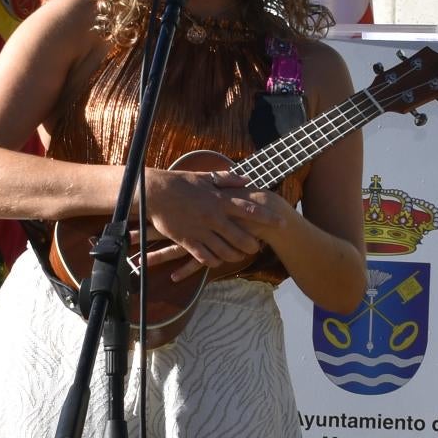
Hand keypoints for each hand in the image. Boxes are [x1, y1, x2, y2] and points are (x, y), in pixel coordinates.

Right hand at [141, 168, 271, 281]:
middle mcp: (213, 217)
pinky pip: (205, 257)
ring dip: (235, 256)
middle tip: (258, 248)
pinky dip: (214, 261)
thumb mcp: (205, 177)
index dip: (267, 218)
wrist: (155, 193)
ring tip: (240, 256)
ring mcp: (201, 230)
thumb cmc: (181, 182)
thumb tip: (247, 181)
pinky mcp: (188, 241)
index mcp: (219, 200)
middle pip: (241, 236)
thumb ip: (228, 180)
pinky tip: (218, 261)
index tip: (281, 223)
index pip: (249, 210)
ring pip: (225, 250)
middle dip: (253, 244)